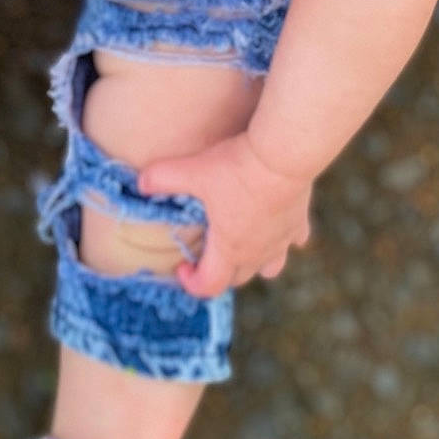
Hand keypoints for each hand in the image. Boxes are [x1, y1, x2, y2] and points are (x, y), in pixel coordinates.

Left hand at [137, 131, 312, 297]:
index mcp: (229, 248)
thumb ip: (162, 178)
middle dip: (218, 271)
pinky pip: (294, 240)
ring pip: (270, 267)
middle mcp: (257, 252)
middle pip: (237, 278)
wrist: (284, 153)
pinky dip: (284, 239)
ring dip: (254, 263)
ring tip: (242, 246)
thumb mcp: (194, 171)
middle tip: (204, 253)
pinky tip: (275, 225)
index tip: (181, 266)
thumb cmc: (238, 167)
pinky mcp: (299, 222)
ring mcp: (282, 240)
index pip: (209, 285)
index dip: (191, 281)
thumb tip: (139, 183)